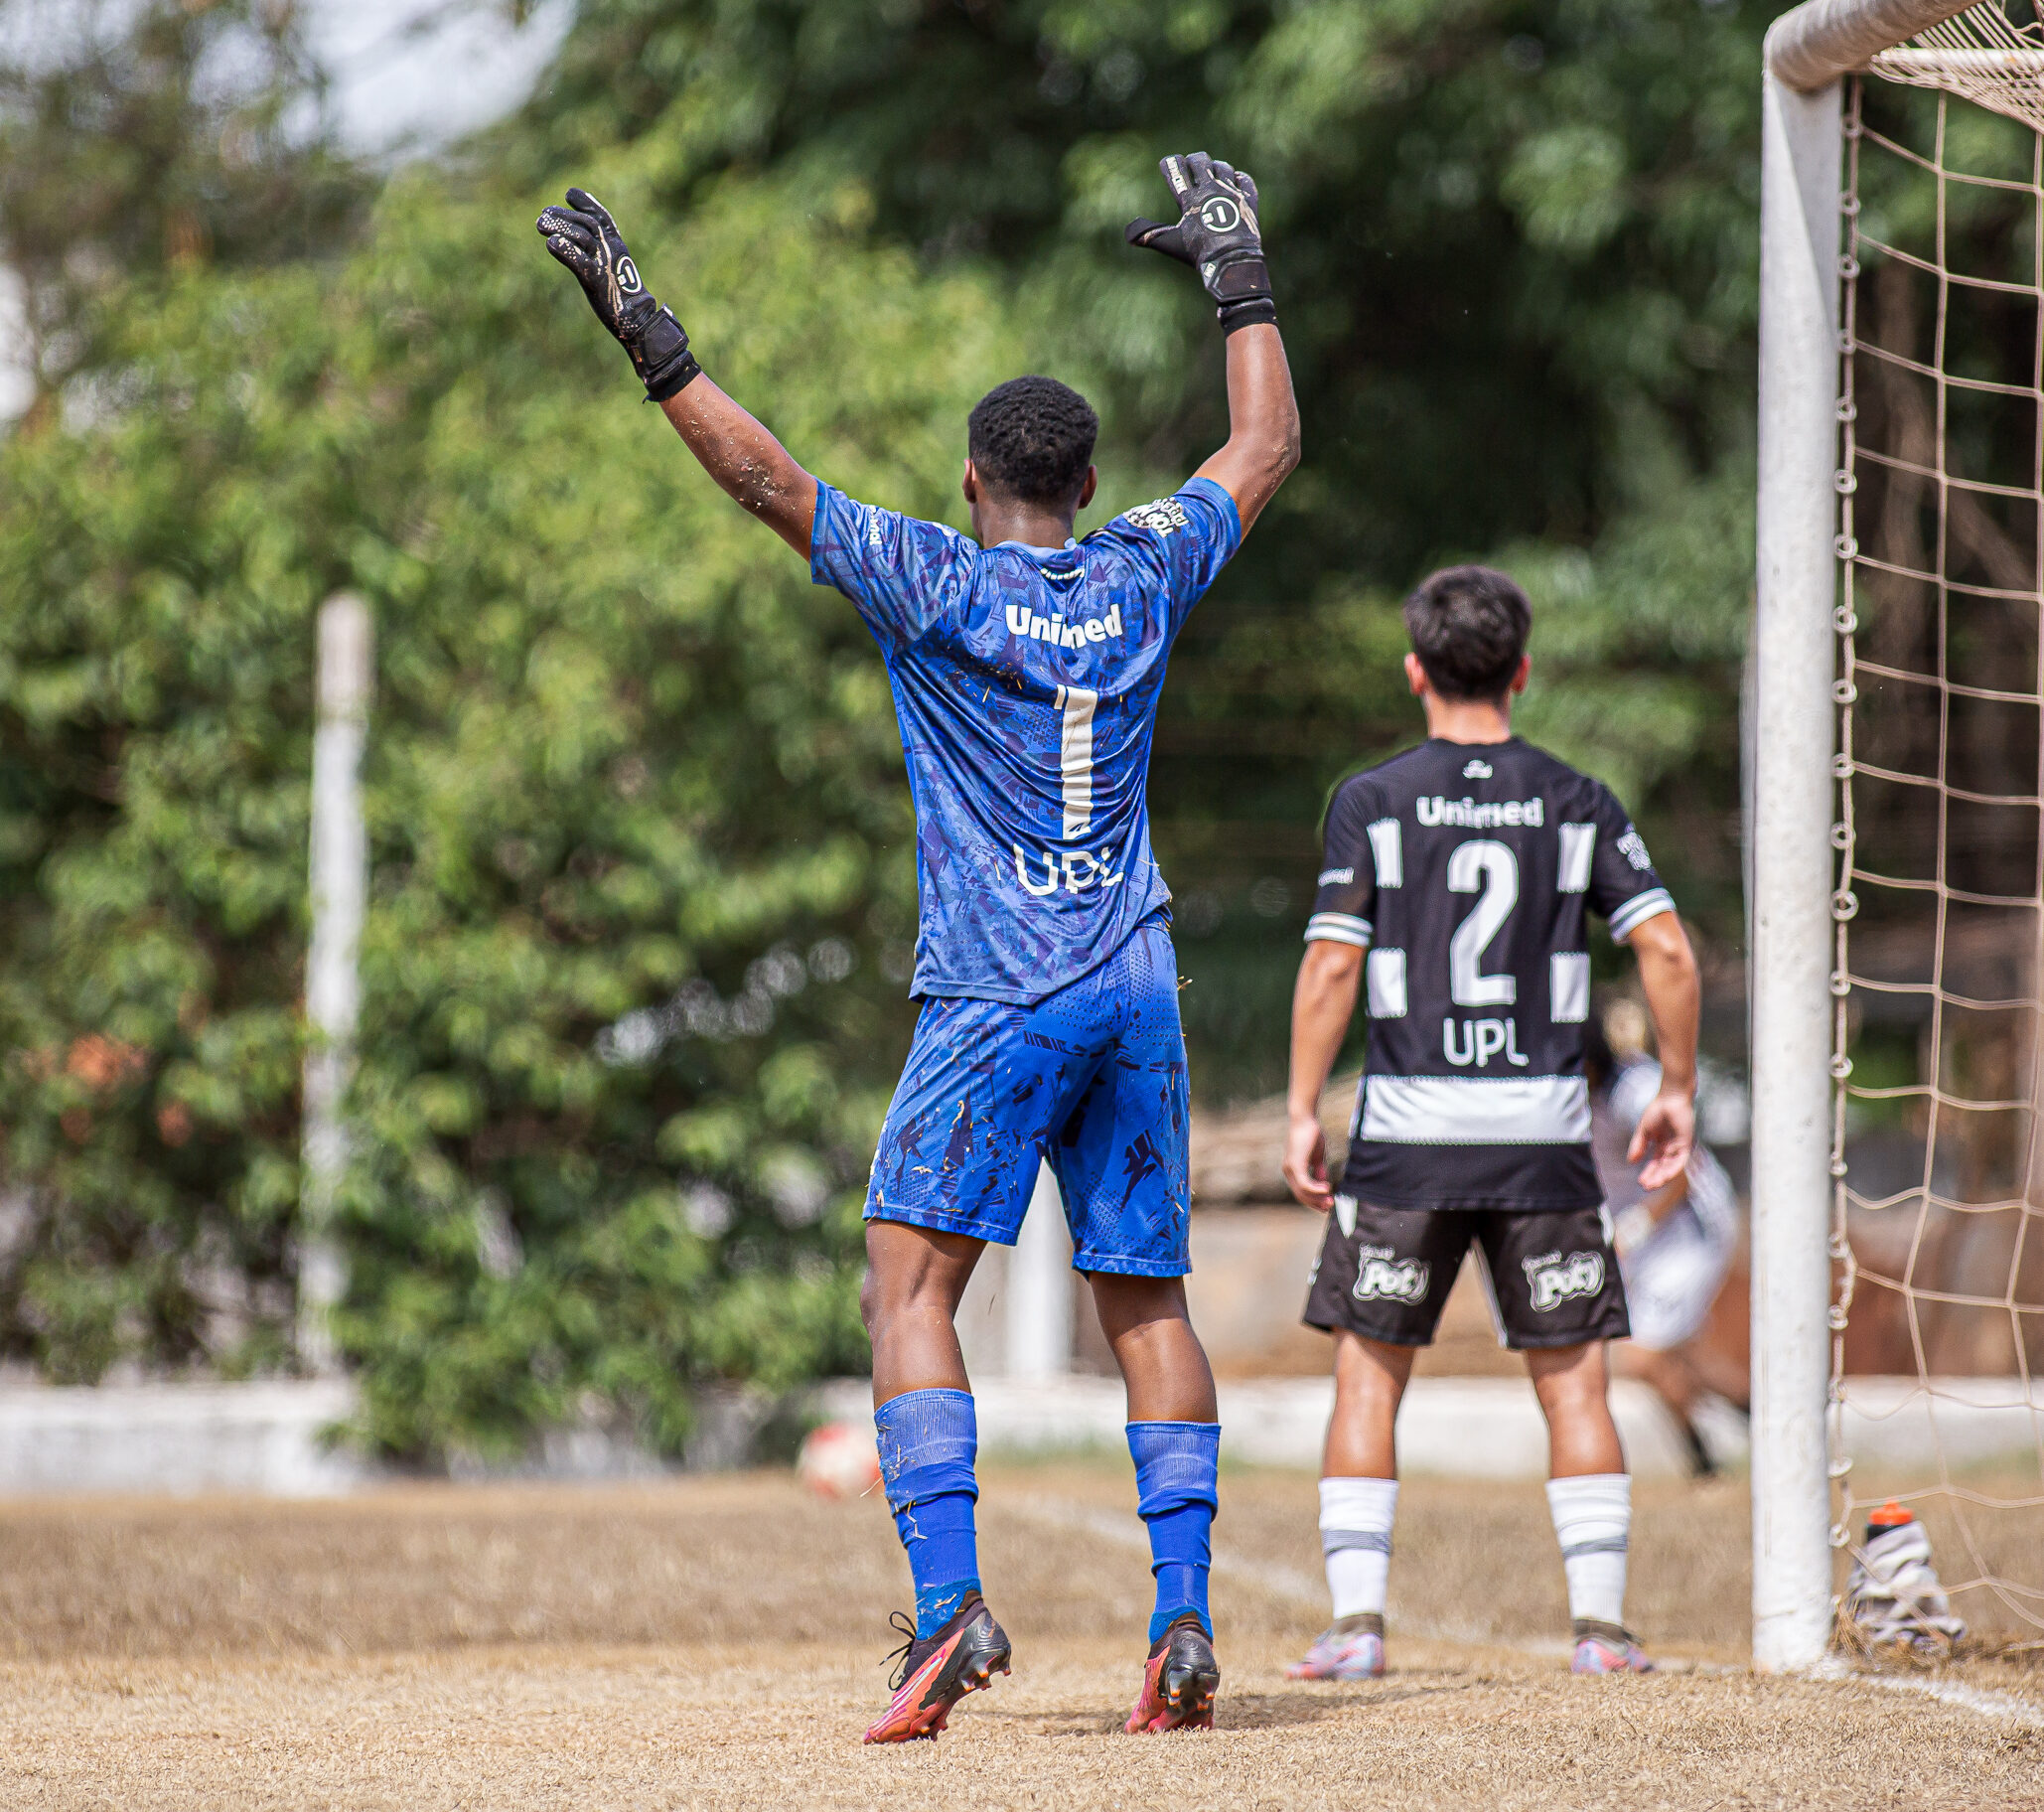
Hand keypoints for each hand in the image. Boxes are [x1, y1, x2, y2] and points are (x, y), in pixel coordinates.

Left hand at [536, 188, 701, 399]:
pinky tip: (551, 244)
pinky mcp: (597, 281)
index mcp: (618, 248)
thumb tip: (579, 249)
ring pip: (581, 237)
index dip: (587, 203)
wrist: (639, 322)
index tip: (569, 194)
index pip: (602, 218)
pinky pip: (579, 261)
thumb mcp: (611, 272)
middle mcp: (613, 250)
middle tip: (543, 216)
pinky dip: (564, 250)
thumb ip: (596, 258)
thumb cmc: (623, 300)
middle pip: (586, 224)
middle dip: (564, 216)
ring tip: (540, 224)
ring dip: (558, 227)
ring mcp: (606, 264)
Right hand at [1126, 152, 1274, 331]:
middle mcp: (1211, 190)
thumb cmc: (1198, 253)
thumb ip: (1148, 235)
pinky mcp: (1248, 200)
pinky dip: (1239, 178)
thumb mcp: (1170, 243)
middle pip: (1201, 161)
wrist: (1232, 262)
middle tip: (1191, 163)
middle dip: (1193, 160)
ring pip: (1223, 167)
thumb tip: (1128, 234)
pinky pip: (1244, 180)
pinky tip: (1235, 180)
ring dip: (1216, 167)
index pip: (1176, 171)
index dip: (1169, 163)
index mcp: (1189, 199)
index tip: (1166, 162)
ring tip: (1213, 173)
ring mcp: (1231, 193)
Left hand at [1283, 1109, 1332, 1212]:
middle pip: (1300, 1195)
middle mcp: (1288, 1171)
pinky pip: (1305, 1184)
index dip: (1313, 1200)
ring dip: (1317, 1198)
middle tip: (1330, 1206)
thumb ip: (1319, 1170)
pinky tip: (1327, 1189)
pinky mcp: (1295, 1165)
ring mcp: (1290, 1168)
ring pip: (1303, 1192)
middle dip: (1316, 1203)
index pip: (1301, 1191)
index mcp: (1292, 1170)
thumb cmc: (1312, 1134)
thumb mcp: (1317, 1156)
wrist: (1305, 1119)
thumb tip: (1323, 1183)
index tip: (1326, 1204)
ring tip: (1330, 1200)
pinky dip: (1316, 1189)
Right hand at [1628, 1087, 1695, 1190]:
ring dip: (1663, 1177)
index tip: (1640, 1182)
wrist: (1670, 1097)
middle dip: (1655, 1178)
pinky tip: (1665, 1176)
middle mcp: (1672, 1148)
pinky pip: (1681, 1161)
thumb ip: (1638, 1145)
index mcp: (1662, 1145)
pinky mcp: (1687, 1144)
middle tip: (1646, 1187)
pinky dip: (1673, 1169)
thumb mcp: (1644, 1131)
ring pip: (1672, 1167)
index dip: (1649, 1173)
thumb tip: (1631, 1162)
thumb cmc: (1658, 1110)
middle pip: (1664, 1168)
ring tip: (1653, 1185)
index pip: (1655, 1163)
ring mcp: (1680, 1147)